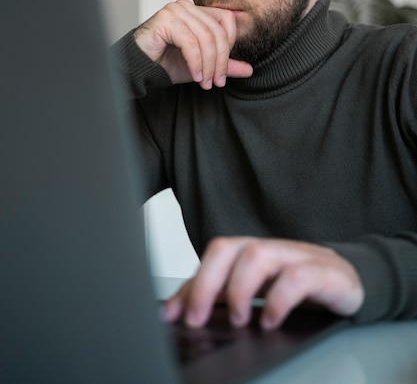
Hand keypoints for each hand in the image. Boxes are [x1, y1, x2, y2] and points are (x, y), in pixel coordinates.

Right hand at [134, 0, 252, 88]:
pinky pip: (190, 42)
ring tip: (205, 82)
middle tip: (217, 81)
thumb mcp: (202, 65)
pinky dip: (196, 62)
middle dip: (220, 61)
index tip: (223, 71)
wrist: (139, 67)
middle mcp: (186, 6)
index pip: (226, 20)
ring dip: (208, 65)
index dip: (229, 46)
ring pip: (205, 37)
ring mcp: (175, 10)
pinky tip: (195, 76)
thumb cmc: (166, 62)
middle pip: (217, 31)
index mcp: (197, 11)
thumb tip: (249, 70)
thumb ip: (224, 65)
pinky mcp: (165, 19)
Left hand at [163, 237, 364, 328]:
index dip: (191, 284)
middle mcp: (270, 249)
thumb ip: (220, 297)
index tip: (173, 315)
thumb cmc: (298, 284)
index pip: (213, 256)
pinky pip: (298, 277)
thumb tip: (178, 312)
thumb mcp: (257, 291)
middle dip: (206, 282)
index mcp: (251, 251)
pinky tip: (271, 321)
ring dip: (240, 288)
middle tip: (197, 318)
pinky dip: (279, 300)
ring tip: (237, 319)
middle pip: (229, 248)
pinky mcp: (323, 272)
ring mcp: (297, 256)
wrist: (348, 279)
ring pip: (258, 255)